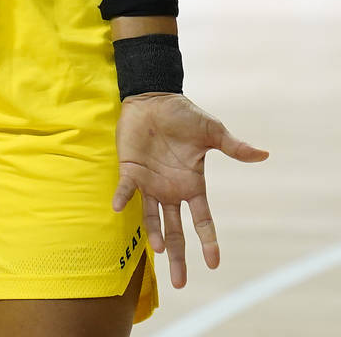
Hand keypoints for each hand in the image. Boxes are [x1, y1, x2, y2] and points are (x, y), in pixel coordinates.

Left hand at [112, 93, 267, 287]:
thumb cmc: (183, 115)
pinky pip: (125, 190)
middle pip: (175, 230)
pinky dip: (122, 198)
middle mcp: (171, 190)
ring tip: (160, 250)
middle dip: (178, 255)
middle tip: (180, 283)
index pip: (201, 219)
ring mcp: (149, 183)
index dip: (208, 240)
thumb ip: (233, 146)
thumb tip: (263, 154)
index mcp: (191, 184)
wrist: (154, 99)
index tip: (213, 263)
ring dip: (154, 234)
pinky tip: (119, 207)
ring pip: (151, 218)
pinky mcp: (130, 171)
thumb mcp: (211, 131)